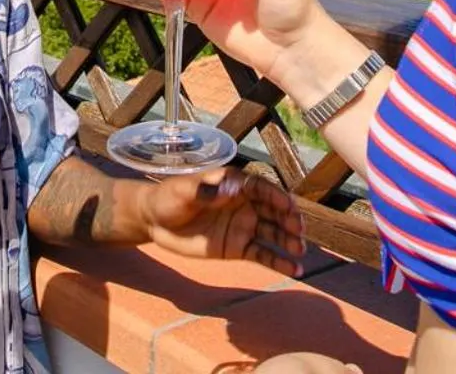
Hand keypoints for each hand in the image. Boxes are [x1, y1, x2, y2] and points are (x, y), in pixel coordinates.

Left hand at [143, 169, 305, 276]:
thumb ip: (206, 191)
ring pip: (273, 233)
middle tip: (298, 232)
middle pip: (273, 211)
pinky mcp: (239, 247)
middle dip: (288, 220)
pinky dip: (279, 262)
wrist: (154, 221)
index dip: (277, 197)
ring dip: (288, 241)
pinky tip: (294, 270)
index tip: (289, 207)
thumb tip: (230, 189)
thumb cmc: (169, 198)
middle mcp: (245, 204)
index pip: (262, 188)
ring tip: (300, 251)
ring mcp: (244, 226)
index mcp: (234, 185)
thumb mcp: (183, 191)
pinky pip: (263, 255)